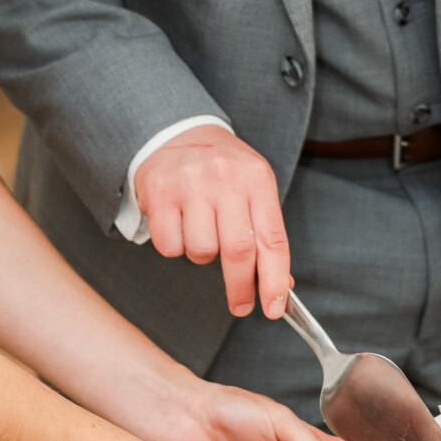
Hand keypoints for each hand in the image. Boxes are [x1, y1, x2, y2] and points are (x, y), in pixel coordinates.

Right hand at [134, 125, 291, 319]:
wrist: (176, 133)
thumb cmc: (222, 170)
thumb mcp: (253, 189)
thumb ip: (266, 234)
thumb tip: (281, 285)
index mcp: (257, 178)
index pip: (272, 239)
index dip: (274, 279)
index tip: (274, 308)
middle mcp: (225, 178)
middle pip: (238, 251)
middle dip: (241, 287)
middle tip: (241, 304)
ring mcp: (190, 183)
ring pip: (201, 251)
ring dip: (204, 257)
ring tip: (202, 233)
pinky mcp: (159, 192)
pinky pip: (169, 245)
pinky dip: (176, 247)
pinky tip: (179, 226)